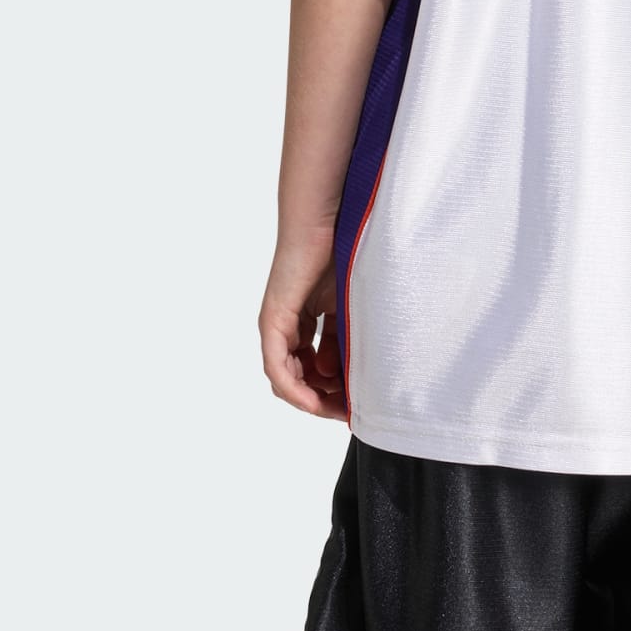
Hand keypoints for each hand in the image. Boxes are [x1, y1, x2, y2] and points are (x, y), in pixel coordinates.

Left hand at [259, 230, 346, 419]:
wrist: (327, 221)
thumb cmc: (342, 252)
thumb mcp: (350, 306)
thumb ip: (346, 338)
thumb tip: (350, 374)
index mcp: (306, 323)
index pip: (316, 368)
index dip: (336, 389)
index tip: (359, 402)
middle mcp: (286, 329)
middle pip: (302, 379)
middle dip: (327, 398)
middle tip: (351, 410)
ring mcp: (276, 327)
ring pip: (287, 380)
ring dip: (313, 398)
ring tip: (341, 406)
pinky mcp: (271, 322)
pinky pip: (277, 367)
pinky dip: (295, 388)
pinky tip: (314, 401)